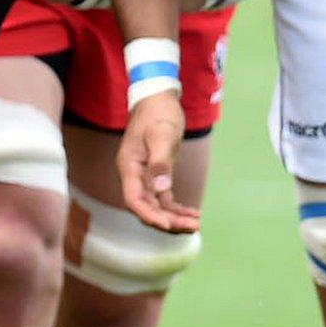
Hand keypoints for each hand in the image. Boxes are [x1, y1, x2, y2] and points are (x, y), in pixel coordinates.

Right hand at [118, 92, 199, 232]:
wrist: (158, 99)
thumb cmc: (158, 113)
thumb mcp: (161, 135)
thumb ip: (160, 162)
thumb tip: (161, 189)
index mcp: (129, 166)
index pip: (134, 199)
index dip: (149, 215)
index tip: (168, 224)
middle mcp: (134, 175)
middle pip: (146, 206)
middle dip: (168, 220)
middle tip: (192, 227)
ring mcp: (144, 176)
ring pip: (157, 205)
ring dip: (175, 217)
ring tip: (197, 224)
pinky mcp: (156, 174)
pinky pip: (164, 198)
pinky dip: (177, 208)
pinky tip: (194, 214)